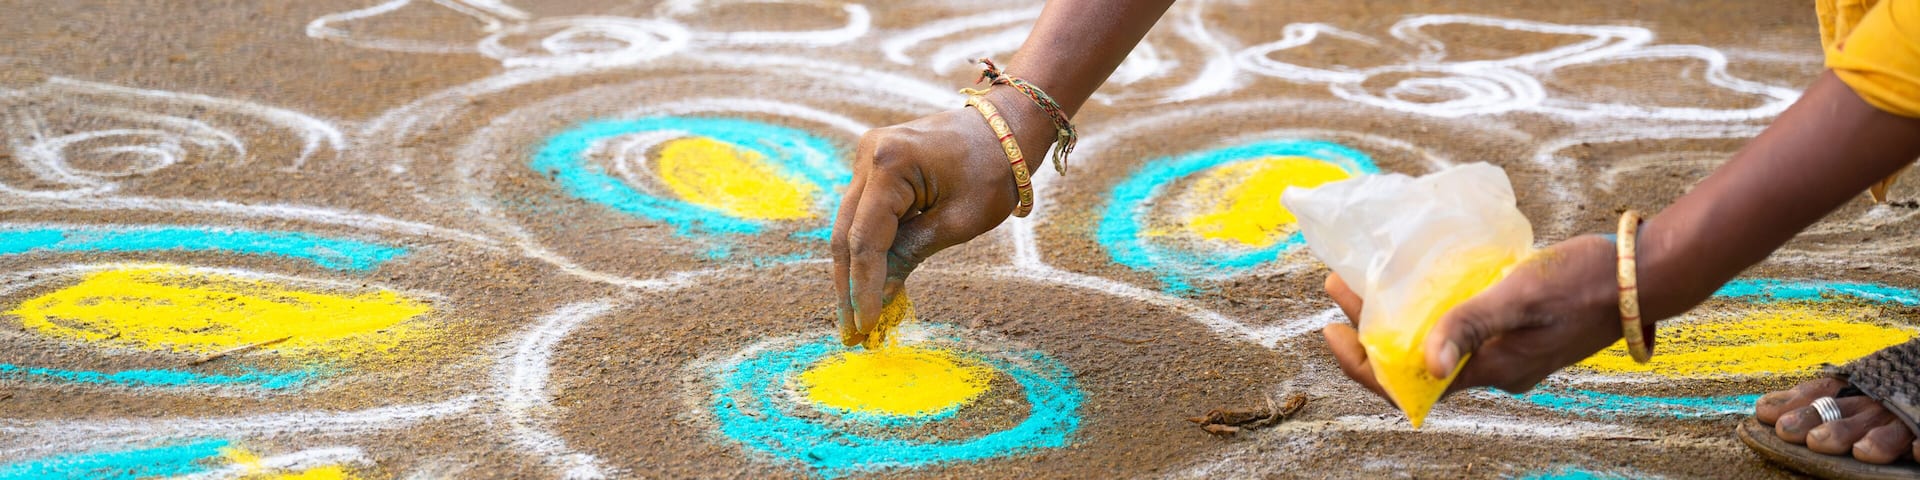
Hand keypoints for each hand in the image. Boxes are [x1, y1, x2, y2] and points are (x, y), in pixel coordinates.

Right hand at [831, 89, 1053, 345]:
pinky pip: (862, 216)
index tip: (865, 327)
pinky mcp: (872, 167)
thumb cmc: (994, 170)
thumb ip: (911, 255)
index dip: (864, 288)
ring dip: (852, 274)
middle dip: (848, 288)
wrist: (1006, 126)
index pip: (865, 240)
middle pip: (845, 235)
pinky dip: (866, 252)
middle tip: (851, 335)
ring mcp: (865, 159)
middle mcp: (868, 156)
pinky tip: (869, 287)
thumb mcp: (958, 221)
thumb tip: (878, 299)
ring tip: (857, 320)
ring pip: (848, 228)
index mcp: (890, 164)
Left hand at [1320, 235, 1623, 398]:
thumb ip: (1470, 326)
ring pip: (1439, 348)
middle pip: (1417, 366)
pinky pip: (1466, 332)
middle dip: (1372, 332)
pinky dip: (1436, 313)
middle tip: (1341, 289)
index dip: (1363, 365)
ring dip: (1401, 321)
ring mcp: (1512, 354)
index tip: (1331, 329)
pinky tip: (1424, 282)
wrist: (1646, 274)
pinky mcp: (1524, 333)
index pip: (1409, 387)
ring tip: (1370, 283)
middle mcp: (1499, 371)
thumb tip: (1427, 366)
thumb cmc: (1584, 279)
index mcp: (1494, 371)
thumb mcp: (1518, 295)